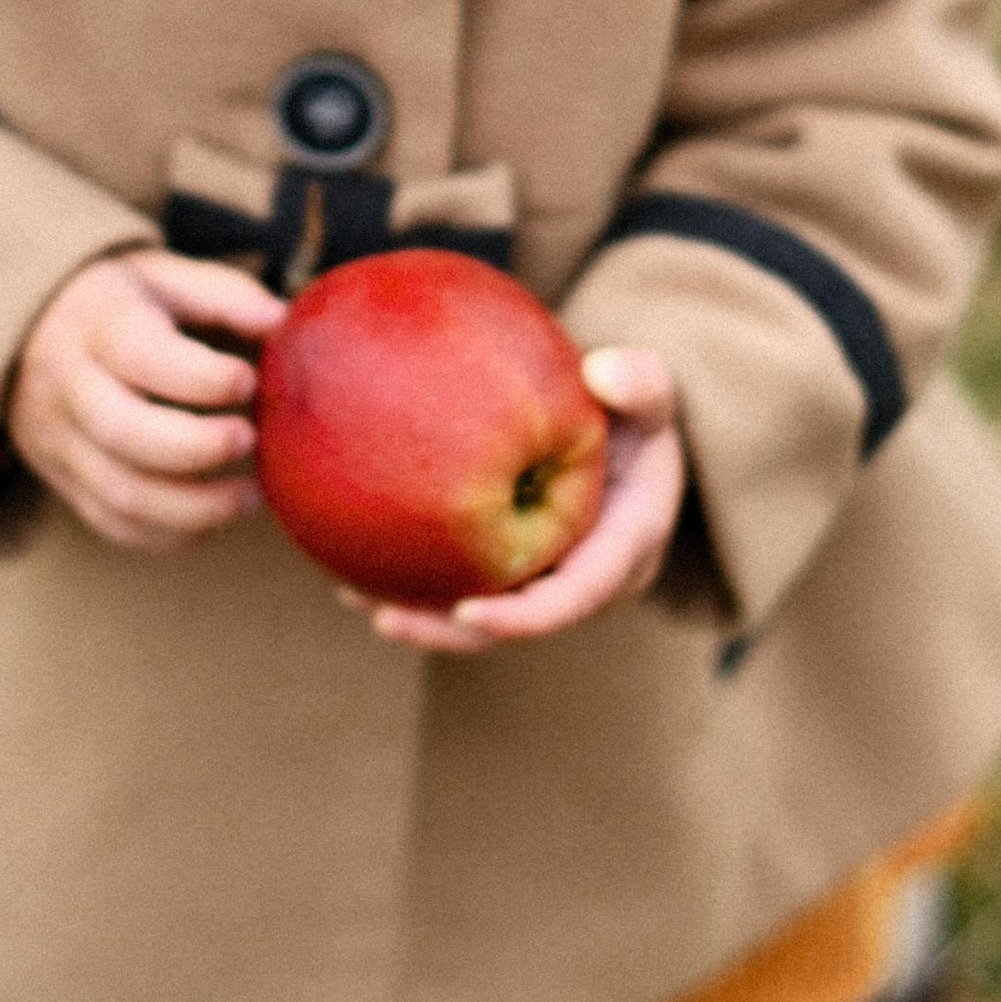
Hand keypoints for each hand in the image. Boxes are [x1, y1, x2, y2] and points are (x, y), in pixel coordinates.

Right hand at [8, 250, 283, 552]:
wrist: (22, 334)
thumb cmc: (116, 303)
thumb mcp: (162, 276)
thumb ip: (223, 296)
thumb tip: (282, 321)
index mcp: (94, 322)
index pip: (140, 354)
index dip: (202, 376)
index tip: (250, 379)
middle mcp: (65, 383)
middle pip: (124, 432)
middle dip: (199, 447)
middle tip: (252, 440)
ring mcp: (57, 440)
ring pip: (121, 493)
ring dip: (197, 507)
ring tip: (253, 496)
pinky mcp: (61, 480)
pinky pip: (114, 524)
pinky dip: (172, 534)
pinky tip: (216, 518)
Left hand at [361, 346, 684, 651]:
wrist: (616, 424)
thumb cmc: (631, 406)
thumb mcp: (647, 389)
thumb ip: (640, 381)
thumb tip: (602, 370)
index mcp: (625, 550)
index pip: (575, 596)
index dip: (524, 615)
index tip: (468, 612)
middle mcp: (584, 579)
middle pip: (515, 624)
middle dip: (449, 631)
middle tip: (385, 617)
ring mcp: (545, 576)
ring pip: (480, 615)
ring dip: (419, 614)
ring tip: (353, 596)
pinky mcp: (512, 563)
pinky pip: (462, 579)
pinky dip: (414, 577)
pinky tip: (354, 562)